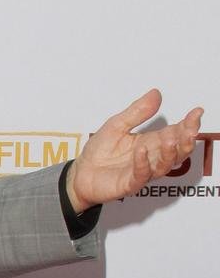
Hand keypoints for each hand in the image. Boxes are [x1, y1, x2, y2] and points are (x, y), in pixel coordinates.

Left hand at [66, 89, 204, 212]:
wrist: (80, 174)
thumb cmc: (99, 151)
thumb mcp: (116, 125)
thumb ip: (136, 112)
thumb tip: (156, 93)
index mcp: (150, 142)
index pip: (175, 133)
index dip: (188, 124)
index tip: (197, 112)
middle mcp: (151, 158)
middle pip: (176, 150)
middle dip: (185, 139)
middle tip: (190, 129)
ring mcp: (142, 172)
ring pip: (164, 165)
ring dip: (169, 152)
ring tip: (170, 139)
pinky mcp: (129, 184)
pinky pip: (140, 175)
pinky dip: (142, 163)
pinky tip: (141, 151)